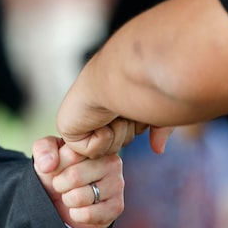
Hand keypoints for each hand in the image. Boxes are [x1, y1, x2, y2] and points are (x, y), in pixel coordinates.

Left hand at [32, 136, 123, 227]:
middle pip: (74, 177)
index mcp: (94, 146)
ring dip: (68, 200)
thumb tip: (49, 165)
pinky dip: (76, 215)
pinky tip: (80, 209)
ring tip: (72, 196)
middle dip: (60, 186)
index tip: (58, 170)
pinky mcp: (117, 206)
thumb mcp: (46, 157)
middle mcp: (111, 162)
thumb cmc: (58, 175)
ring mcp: (117, 184)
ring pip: (79, 197)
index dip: (56, 167)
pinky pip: (87, 214)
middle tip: (64, 186)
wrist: (64, 202)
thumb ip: (43, 149)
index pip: (71, 155)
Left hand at [56, 92, 173, 156]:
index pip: (129, 132)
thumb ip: (159, 130)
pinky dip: (101, 138)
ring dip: (116, 132)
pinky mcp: (68, 128)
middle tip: (123, 107)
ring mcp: (80, 118)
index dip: (137, 125)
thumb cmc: (142, 85)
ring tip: (112, 110)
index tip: (136, 104)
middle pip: (118, 143)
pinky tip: (99, 117)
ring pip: (105, 148)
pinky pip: (91, 151)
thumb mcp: (157, 110)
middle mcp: (95, 108)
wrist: (123, 76)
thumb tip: (157, 150)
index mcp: (113, 102)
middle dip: (127, 130)